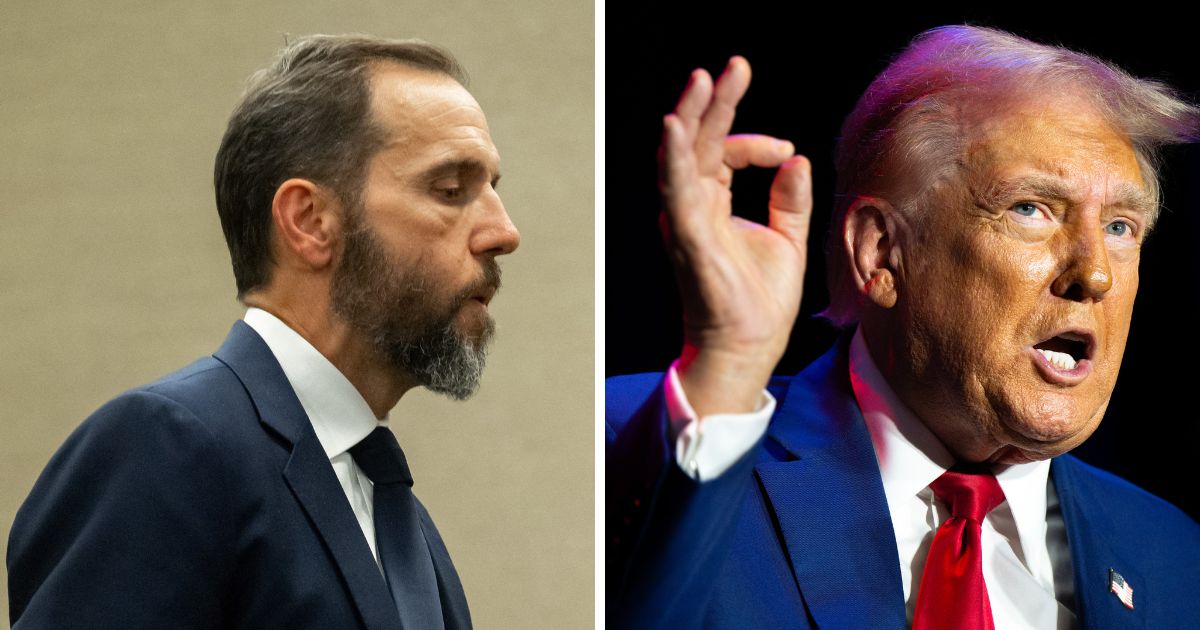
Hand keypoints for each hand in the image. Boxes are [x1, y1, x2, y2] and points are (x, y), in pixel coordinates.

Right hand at [659, 56, 812, 416]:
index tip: (787, 149)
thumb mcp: (787, 241)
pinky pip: (675, 190)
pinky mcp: (688, 237)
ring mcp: (686, 221)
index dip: (754, 142)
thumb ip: (790, 201)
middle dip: (715, 102)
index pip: (722, 154)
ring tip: (705, 78)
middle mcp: (692, 208)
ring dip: (692, 115)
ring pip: (680, 156)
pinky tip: (675, 125)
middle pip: (697, 143)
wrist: (748, 350)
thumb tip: (798, 160)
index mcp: (711, 206)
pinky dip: (673, 157)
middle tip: (735, 66)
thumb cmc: (759, 303)